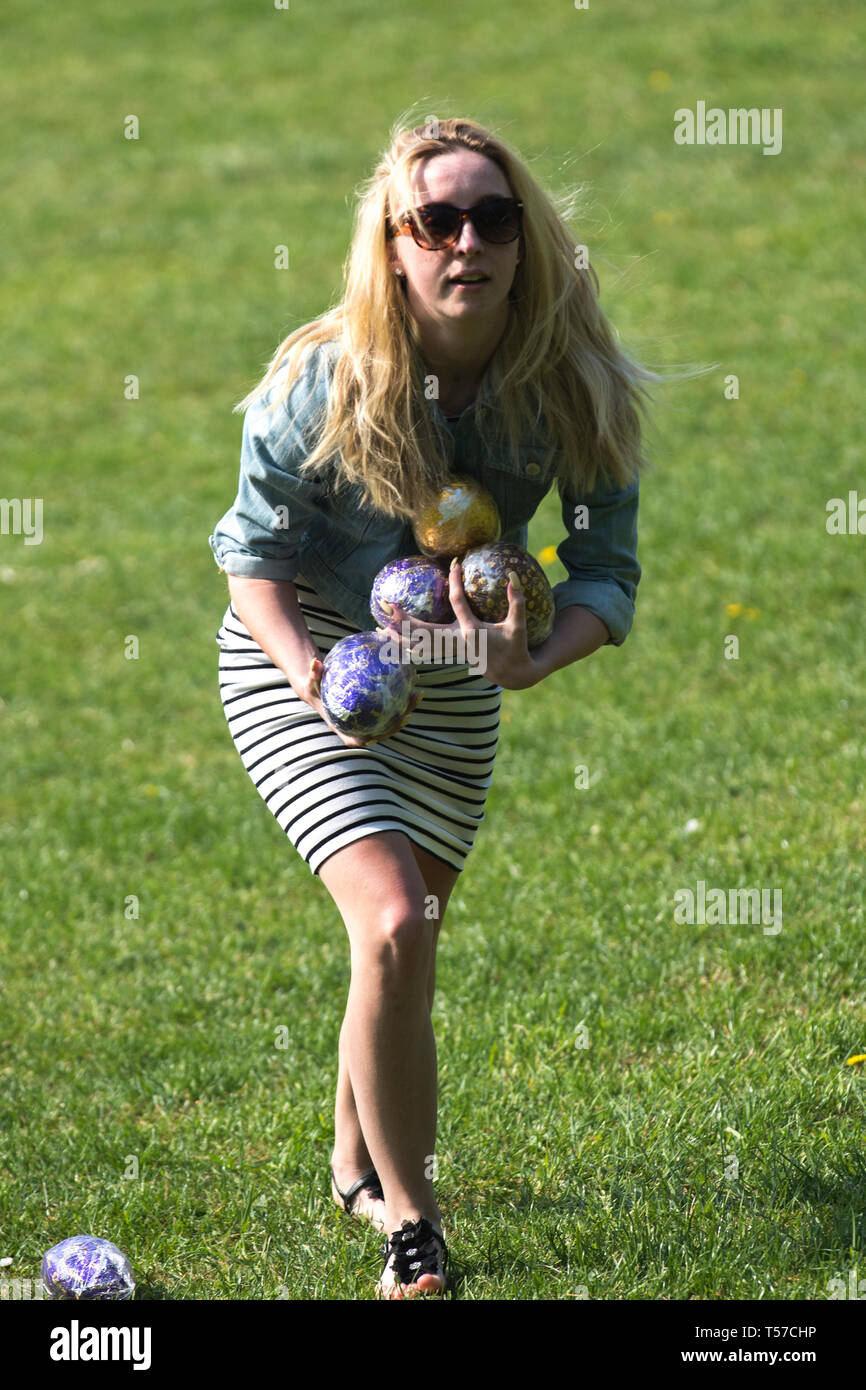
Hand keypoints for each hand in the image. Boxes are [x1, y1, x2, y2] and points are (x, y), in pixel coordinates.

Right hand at [300, 656, 422, 746]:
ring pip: (391, 719)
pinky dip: (401, 697)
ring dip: (407, 709)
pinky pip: (391, 706)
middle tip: (407, 713)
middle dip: (397, 725)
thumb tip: (315, 662)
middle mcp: (358, 727)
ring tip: (417, 694)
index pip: (359, 740)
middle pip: (381, 730)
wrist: (319, 690)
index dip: (372, 739)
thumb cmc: (316, 688)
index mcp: (344, 728)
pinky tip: (412, 682)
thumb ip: (314, 675)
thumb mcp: (312, 683)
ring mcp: (369, 720)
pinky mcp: (375, 711)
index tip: (379, 735)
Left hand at [380, 560, 540, 690]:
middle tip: (389, 605)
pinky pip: (422, 654)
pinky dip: (406, 649)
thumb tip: (513, 575)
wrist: (512, 673)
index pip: (459, 602)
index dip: (456, 581)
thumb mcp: (517, 625)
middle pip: (424, 632)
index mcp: (471, 632)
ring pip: (418, 648)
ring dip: (399, 638)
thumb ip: (517, 601)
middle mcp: (456, 643)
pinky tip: (393, 642)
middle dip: (405, 620)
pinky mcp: (448, 655)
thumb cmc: (514, 647)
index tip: (454, 564)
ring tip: (381, 627)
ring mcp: (450, 651)